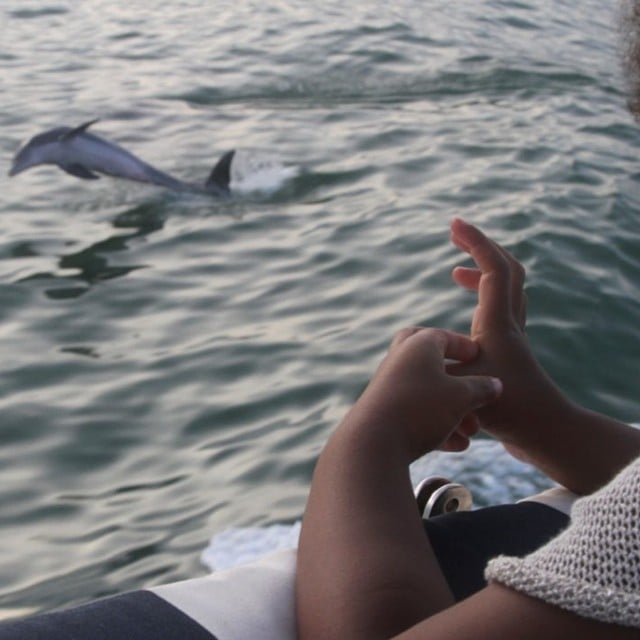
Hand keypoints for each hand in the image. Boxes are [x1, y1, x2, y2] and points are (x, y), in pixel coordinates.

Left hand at [349, 327, 501, 459]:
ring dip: (451, 410)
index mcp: (418, 345)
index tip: (480, 358)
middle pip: (428, 358)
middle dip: (451, 371)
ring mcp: (388, 385)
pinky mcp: (382, 411)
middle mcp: (399, 360)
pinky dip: (436, 426)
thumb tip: (495, 384)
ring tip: (472, 432)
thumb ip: (481, 388)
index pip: (444, 336)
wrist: (374, 441)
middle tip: (467, 378)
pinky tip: (457, 446)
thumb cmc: (422, 408)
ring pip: (425, 392)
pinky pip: (414, 413)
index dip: (465, 347)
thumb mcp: (462, 397)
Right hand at [450, 218, 572, 453]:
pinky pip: (501, 310)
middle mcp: (510, 324)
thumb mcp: (459, 385)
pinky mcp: (512, 353)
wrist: (544, 433)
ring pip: (506, 291)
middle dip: (482, 248)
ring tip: (456, 273)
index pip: (494, 268)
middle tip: (457, 237)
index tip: (454, 224)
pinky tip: (465, 317)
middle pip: (508, 270)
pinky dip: (483, 299)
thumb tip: (421, 349)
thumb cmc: (504, 411)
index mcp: (498, 324)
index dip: (476, 242)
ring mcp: (513, 338)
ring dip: (483, 274)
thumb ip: (438, 364)